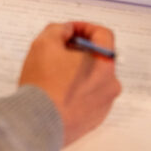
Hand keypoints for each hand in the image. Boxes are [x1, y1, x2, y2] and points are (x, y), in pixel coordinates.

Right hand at [18, 22, 120, 146]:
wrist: (38, 123)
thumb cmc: (44, 82)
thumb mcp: (44, 43)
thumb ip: (58, 29)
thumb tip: (66, 31)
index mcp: (104, 63)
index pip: (103, 35)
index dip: (83, 27)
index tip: (67, 31)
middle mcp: (111, 84)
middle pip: (98, 58)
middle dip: (78, 51)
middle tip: (57, 52)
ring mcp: (104, 104)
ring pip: (93, 79)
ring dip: (77, 72)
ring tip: (53, 75)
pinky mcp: (94, 120)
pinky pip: (87, 98)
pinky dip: (75, 91)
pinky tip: (55, 93)